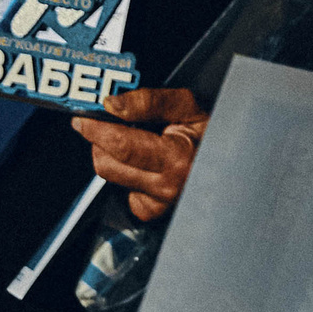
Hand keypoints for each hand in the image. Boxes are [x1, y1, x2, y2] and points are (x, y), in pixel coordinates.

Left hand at [74, 86, 208, 221]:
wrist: (228, 159)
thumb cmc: (211, 131)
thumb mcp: (187, 106)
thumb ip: (149, 101)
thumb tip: (113, 105)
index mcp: (177, 159)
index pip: (122, 145)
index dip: (97, 129)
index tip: (83, 116)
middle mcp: (167, 186)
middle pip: (108, 164)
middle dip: (100, 140)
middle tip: (103, 122)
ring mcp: (159, 202)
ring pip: (111, 176)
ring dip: (110, 154)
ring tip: (130, 137)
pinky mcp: (151, 210)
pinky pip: (121, 189)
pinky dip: (125, 173)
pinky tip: (143, 161)